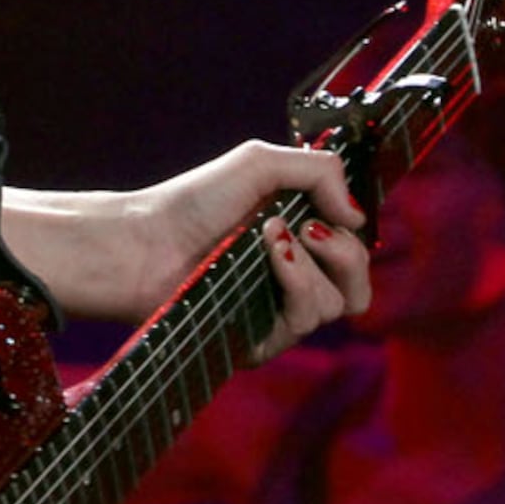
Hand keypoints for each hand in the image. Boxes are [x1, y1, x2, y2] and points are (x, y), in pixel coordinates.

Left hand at [129, 140, 372, 342]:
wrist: (146, 241)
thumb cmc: (194, 201)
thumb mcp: (261, 163)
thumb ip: (320, 171)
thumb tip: (358, 215)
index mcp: (299, 242)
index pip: (356, 251)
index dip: (353, 233)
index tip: (329, 210)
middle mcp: (294, 280)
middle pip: (358, 285)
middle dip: (345, 252)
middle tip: (309, 226)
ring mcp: (277, 313)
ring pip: (336, 305)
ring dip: (311, 265)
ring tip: (269, 235)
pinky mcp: (261, 341)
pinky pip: (303, 323)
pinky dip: (296, 283)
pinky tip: (270, 256)